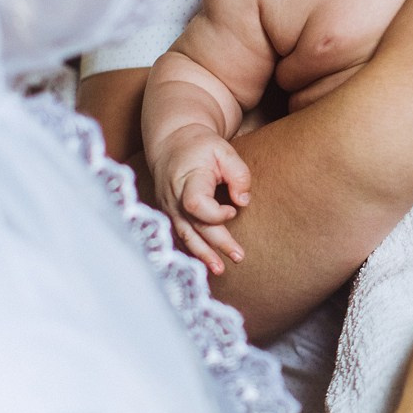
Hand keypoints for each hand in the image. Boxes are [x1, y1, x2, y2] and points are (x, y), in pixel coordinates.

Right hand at [152, 128, 250, 273]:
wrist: (172, 143)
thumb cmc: (201, 146)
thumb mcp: (224, 151)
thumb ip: (238, 174)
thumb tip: (243, 202)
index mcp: (187, 179)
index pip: (196, 205)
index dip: (216, 214)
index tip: (233, 211)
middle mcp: (174, 197)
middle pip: (194, 227)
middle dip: (217, 244)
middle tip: (239, 256)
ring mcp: (169, 208)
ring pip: (184, 236)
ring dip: (202, 255)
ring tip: (220, 269)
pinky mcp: (170, 214)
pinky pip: (180, 236)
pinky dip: (193, 250)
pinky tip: (206, 263)